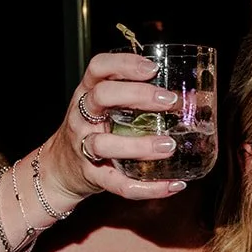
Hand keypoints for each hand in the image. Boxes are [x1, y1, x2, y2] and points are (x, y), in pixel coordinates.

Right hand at [36, 52, 188, 207]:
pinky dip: (148, 187)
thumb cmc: (93, 131)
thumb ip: (137, 100)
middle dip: (137, 95)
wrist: (61, 168)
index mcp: (87, 94)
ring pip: (105, 144)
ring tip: (168, 145)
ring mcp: (84, 147)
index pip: (98, 68)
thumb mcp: (105, 108)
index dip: (124, 64)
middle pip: (102, 97)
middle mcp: (82, 117)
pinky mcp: (93, 176)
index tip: (153, 68)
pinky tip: (172, 184)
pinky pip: (119, 184)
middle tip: (169, 101)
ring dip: (139, 145)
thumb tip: (191, 99)